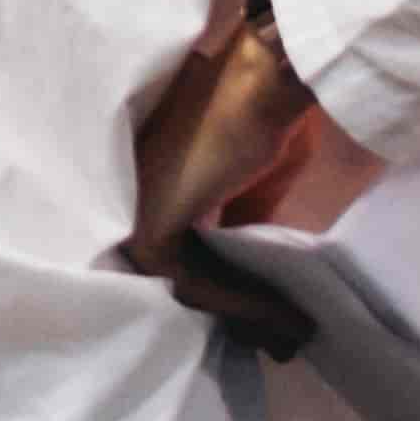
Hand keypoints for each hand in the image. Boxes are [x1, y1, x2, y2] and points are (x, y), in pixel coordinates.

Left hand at [127, 25, 329, 359]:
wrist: (261, 79)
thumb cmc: (260, 109)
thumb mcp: (252, 181)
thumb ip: (240, 221)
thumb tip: (250, 267)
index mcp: (150, 183)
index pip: (181, 247)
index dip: (227, 286)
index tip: (266, 318)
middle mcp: (131, 197)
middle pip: (181, 271)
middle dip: (234, 310)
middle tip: (280, 342)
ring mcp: (133, 210)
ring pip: (185, 281)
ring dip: (240, 313)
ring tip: (288, 336)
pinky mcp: (149, 225)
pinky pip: (188, 280)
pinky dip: (236, 302)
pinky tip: (278, 319)